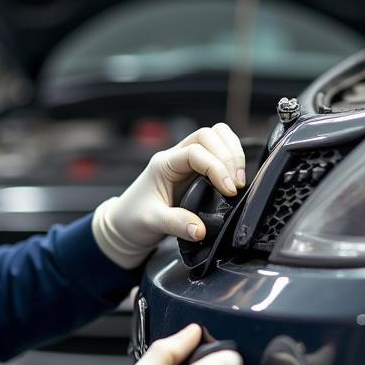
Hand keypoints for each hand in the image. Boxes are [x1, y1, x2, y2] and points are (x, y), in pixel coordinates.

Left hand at [92, 123, 245, 268]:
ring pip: (216, 138)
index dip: (217, 167)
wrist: (125, 223)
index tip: (229, 190)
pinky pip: (218, 152)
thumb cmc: (133, 219)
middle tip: (237, 184)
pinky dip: (231, 159)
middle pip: (209, 135)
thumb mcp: (152, 222)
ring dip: (233, 153)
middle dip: (228, 156)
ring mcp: (187, 162)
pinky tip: (235, 179)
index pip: (196, 152)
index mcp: (164, 163)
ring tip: (239, 179)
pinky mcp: (196, 170)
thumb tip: (199, 229)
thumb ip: (176, 224)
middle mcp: (176, 157)